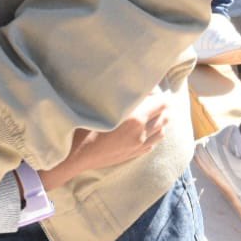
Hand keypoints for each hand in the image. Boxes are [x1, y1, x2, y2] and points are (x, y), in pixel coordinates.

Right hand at [40, 89, 168, 190]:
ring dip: (159, 120)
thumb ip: (119, 95)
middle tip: (152, 97)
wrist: (75, 155)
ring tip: (152, 112)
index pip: (161, 103)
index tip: (148, 87)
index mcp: (134, 118)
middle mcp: (141, 133)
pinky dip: (153, 134)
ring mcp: (139, 146)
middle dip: (161, 106)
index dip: (157, 92)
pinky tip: (145, 129)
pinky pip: (153, 143)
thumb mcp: (100, 104)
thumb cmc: (83, 125)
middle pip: (165, 117)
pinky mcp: (134, 154)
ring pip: (161, 131)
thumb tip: (130, 86)